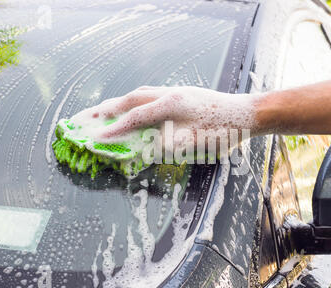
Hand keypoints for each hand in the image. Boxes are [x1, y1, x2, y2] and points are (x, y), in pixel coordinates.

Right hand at [74, 86, 259, 149]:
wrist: (248, 115)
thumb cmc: (224, 131)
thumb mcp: (193, 145)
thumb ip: (164, 147)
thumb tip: (139, 151)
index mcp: (171, 104)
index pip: (133, 117)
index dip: (112, 130)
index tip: (93, 139)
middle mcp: (169, 93)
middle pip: (129, 99)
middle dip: (104, 110)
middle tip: (83, 117)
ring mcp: (175, 92)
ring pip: (139, 94)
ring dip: (118, 103)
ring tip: (101, 111)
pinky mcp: (182, 95)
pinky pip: (150, 95)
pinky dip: (134, 102)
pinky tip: (132, 107)